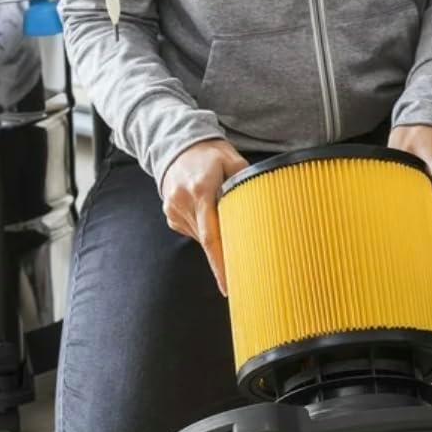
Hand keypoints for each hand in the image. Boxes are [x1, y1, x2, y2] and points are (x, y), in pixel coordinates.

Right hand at [162, 139, 248, 295]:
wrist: (176, 145)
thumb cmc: (209, 154)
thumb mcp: (231, 160)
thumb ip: (245, 182)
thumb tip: (261, 205)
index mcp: (201, 190)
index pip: (211, 236)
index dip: (220, 264)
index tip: (229, 286)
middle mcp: (184, 202)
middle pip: (207, 240)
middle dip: (223, 256)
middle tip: (240, 273)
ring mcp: (174, 210)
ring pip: (200, 237)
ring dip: (214, 235)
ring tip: (220, 213)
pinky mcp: (170, 215)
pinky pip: (192, 230)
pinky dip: (203, 227)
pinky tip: (206, 211)